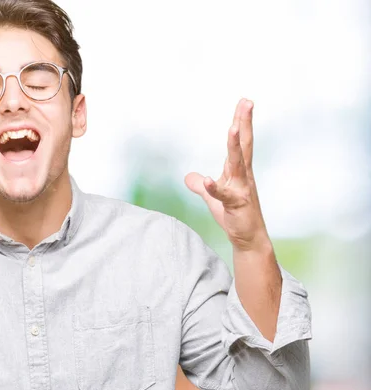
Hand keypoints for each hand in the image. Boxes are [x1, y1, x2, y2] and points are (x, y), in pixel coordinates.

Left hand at [184, 99, 269, 250]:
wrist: (248, 239)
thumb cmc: (234, 216)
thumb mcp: (213, 198)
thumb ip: (202, 186)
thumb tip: (189, 177)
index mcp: (238, 171)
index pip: (240, 142)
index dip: (241, 122)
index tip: (244, 102)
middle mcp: (243, 176)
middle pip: (244, 145)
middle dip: (244, 122)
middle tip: (247, 102)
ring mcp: (241, 189)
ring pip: (238, 163)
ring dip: (234, 145)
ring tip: (232, 127)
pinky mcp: (235, 205)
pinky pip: (223, 195)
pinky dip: (215, 188)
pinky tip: (208, 181)